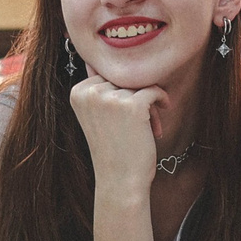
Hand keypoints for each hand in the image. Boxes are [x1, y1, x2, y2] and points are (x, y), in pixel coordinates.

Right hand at [69, 76, 167, 193]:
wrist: (120, 181)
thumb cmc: (112, 149)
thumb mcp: (96, 116)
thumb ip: (96, 88)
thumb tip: (93, 60)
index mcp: (77, 92)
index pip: (107, 75)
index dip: (121, 92)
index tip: (125, 114)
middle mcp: (91, 93)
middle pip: (124, 78)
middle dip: (136, 97)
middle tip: (141, 123)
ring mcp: (111, 98)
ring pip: (140, 84)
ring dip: (149, 103)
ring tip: (150, 126)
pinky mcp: (132, 106)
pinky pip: (154, 90)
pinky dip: (162, 99)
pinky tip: (163, 110)